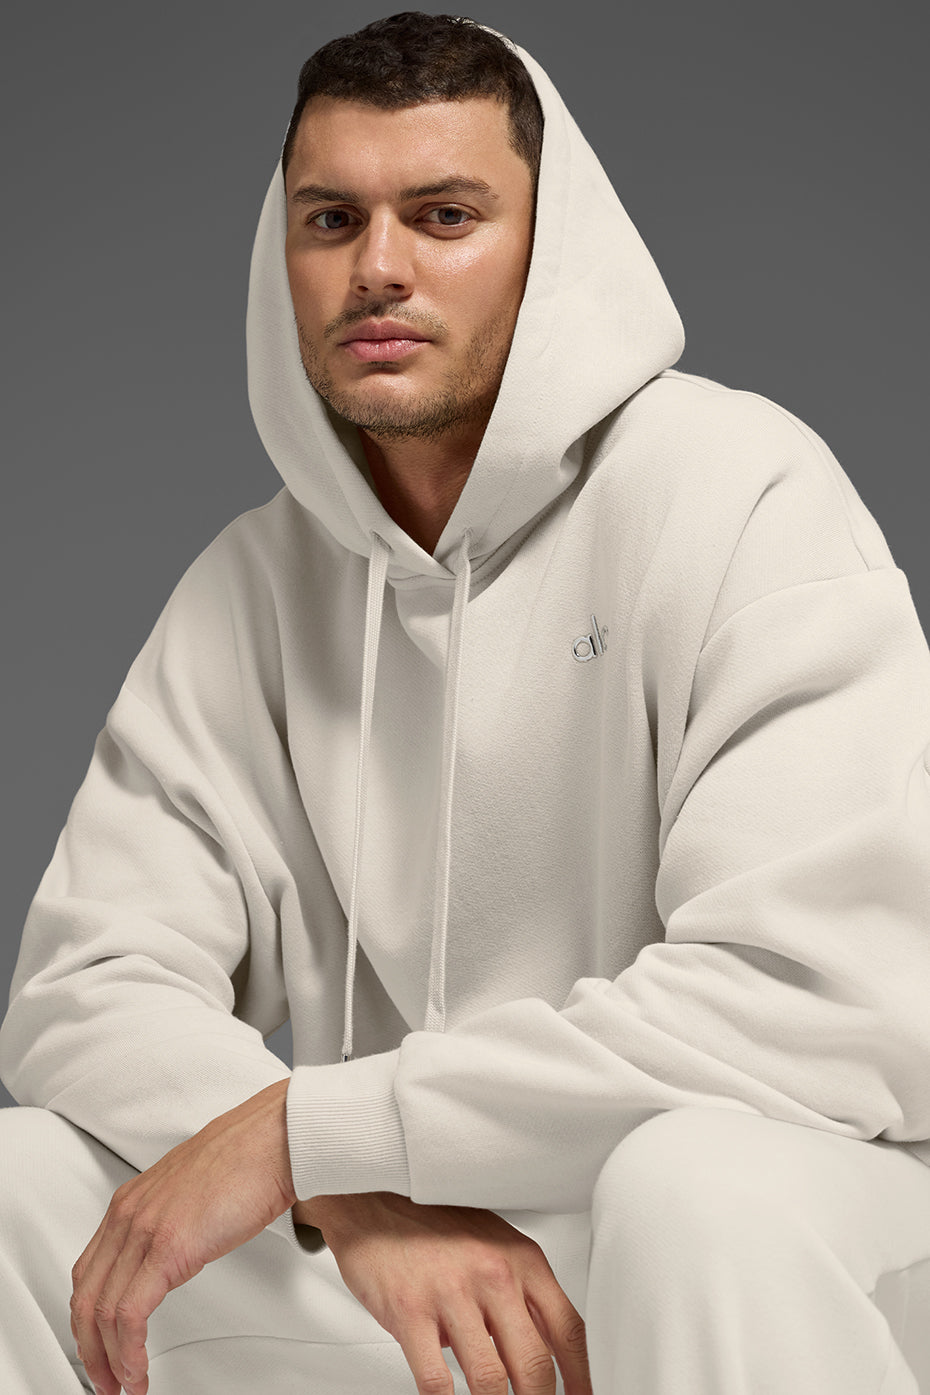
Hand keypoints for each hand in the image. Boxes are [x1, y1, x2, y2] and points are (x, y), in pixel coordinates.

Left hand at [70, 1079, 293, 1394]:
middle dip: (90, 1349)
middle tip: (106, 1380)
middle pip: (86, 1296)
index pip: (89, 1272)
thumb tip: (175, 1256)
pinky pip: (131, 1314)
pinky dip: (130, 1351)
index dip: (88, 1319)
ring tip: (126, 1386)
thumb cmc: (249, 1158)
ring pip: (102, 1311)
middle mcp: (128, 1214)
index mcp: (131, 1202)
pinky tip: (141, 1370)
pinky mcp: (168, 1247)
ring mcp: (145, 1229)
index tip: (100, 1347)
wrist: (276, 1138)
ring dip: (109, 1360)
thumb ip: (172, 1221)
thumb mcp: (192, 1192)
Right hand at [296, 1190, 591, 1394]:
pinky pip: (437, 1381)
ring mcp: (452, 1293)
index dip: (581, 1381)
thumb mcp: (495, 1247)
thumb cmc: (436, 1226)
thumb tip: (548, 1357)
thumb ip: (522, 1297)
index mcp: (523, 1260)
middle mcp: (494, 1274)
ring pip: (490, 1381)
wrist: (375, 1201)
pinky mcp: (410, 1311)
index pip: (569, 1332)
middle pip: (535, 1365)